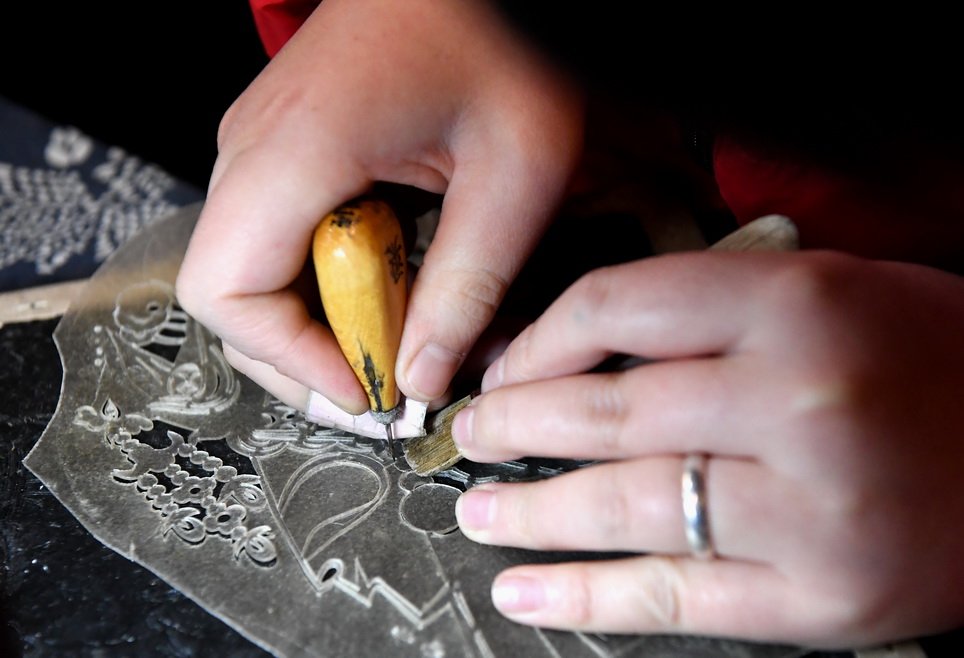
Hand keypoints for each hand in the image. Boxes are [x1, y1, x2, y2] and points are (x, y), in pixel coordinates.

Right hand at [175, 0, 581, 413]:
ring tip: (402, 332)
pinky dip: (330, 280)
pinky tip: (393, 281)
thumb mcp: (515, 173)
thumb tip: (423, 375)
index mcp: (296, 148)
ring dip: (322, 321)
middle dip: (306, 355)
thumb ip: (468, 284)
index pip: (229, 292)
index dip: (290, 360)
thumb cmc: (499, 38)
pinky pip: (282, 237)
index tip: (366, 387)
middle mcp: (256, 147)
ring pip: (255, 270)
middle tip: (388, 377)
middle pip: (234, 294)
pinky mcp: (290, 145)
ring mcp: (265, 143)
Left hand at [451, 249, 963, 646]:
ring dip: (532, 513)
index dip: (537, 341)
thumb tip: (583, 349)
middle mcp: (797, 400)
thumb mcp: (832, 290)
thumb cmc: (935, 360)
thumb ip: (713, 308)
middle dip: (515, 426)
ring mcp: (807, 507)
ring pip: (625, 507)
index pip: (617, 306)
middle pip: (606, 412)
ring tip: (481, 511)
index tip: (504, 366)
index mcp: (796, 306)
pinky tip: (528, 590)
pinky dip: (586, 595)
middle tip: (473, 436)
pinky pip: (674, 595)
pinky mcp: (818, 595)